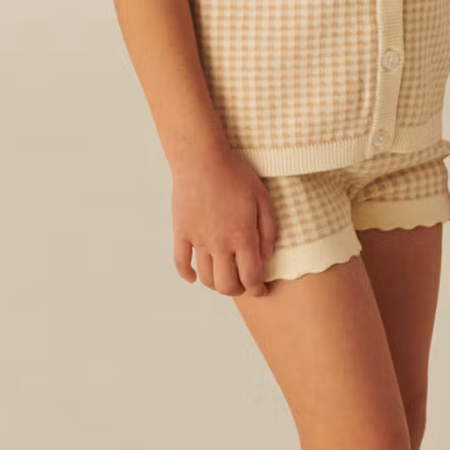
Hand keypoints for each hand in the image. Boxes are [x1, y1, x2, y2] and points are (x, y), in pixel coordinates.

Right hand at [171, 144, 278, 294]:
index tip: (261, 291)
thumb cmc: (236, 174)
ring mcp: (198, 240)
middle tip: (243, 284)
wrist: (202, 159)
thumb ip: (268, 230)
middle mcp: (220, 244)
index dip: (258, 290)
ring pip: (205, 277)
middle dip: (238, 290)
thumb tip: (266, 256)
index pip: (251, 278)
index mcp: (242, 237)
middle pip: (227, 284)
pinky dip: (186, 274)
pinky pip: (180, 262)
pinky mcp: (181, 232)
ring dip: (216, 284)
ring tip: (223, 277)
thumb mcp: (263, 198)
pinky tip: (193, 277)